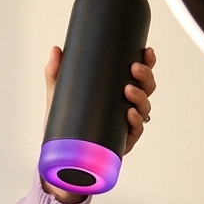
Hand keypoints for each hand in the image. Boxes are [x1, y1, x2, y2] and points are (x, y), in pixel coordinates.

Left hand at [40, 46, 157, 203]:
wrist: (60, 154)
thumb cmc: (65, 121)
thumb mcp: (59, 94)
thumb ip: (57, 72)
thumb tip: (56, 49)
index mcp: (117, 91)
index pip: (138, 75)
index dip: (147, 62)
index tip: (147, 51)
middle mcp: (127, 106)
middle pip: (147, 89)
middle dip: (145, 77)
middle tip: (134, 68)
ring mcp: (126, 125)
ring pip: (144, 108)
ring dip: (140, 97)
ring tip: (128, 90)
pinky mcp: (122, 142)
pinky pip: (135, 131)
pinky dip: (135, 121)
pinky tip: (130, 114)